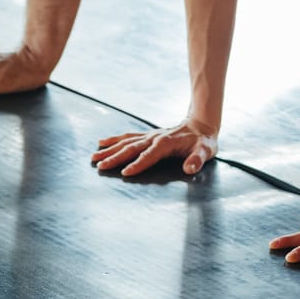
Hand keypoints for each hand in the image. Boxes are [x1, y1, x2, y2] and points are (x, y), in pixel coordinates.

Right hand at [91, 117, 217, 176]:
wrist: (200, 125)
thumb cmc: (203, 142)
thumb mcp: (205, 151)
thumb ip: (197, 160)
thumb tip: (189, 169)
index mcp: (166, 143)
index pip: (149, 155)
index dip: (138, 164)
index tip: (125, 173)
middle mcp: (154, 138)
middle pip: (132, 148)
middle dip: (115, 157)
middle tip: (100, 166)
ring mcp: (149, 135)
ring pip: (126, 142)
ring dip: (110, 149)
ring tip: (94, 156)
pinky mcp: (147, 135)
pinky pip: (128, 136)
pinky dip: (114, 139)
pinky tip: (102, 142)